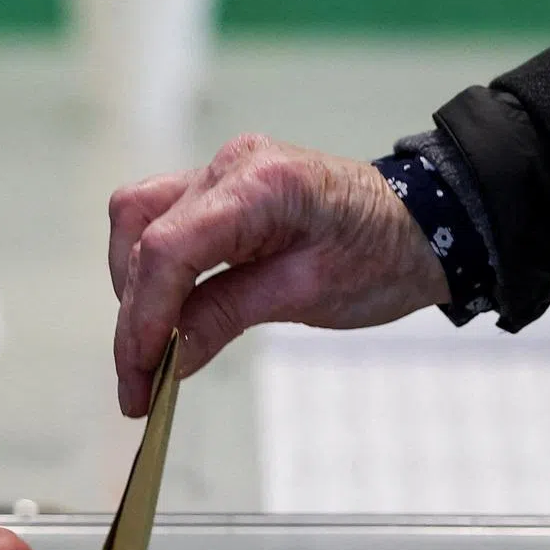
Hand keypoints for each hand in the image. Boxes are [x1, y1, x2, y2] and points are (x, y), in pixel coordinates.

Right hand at [109, 134, 449, 415]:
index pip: (168, 249)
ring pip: (135, 220)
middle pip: (142, 237)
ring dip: (132, 287)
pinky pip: (158, 220)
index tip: (139, 377)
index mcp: (261, 185)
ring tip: (148, 349)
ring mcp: (218, 170)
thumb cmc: (381, 255)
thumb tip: (166, 359)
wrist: (417, 224)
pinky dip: (150, 268)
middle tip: (138, 384)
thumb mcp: (307, 295)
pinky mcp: (215, 187)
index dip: (142, 316)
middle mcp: (229, 165)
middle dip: (132, 316)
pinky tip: (165, 312)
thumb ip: (226, 317)